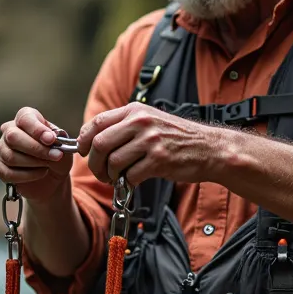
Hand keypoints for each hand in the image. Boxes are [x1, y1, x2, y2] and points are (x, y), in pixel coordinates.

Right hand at [0, 107, 75, 202]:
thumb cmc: (56, 157)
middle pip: (13, 136)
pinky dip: (27, 176)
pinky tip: (39, 174)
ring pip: (10, 156)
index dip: (37, 129)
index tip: (51, 139)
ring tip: (48, 166)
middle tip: (55, 156)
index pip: (25, 118)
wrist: (52, 177)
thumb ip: (59, 141)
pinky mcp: (0, 166)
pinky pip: (8, 173)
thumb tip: (49, 139)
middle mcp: (9, 130)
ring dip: (34, 163)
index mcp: (26, 119)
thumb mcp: (63, 147)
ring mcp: (2, 148)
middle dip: (36, 149)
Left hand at [77, 103, 225, 185]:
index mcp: (134, 110)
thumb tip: (91, 140)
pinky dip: (127, 183)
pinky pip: (131, 176)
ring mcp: (151, 141)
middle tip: (100, 172)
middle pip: (99, 143)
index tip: (83, 152)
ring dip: (110, 175)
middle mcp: (141, 122)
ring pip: (113, 162)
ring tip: (117, 179)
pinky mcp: (159, 160)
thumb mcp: (149, 119)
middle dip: (94, 162)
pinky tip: (133, 182)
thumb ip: (123, 126)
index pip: (97, 122)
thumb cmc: (176, 137)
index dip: (83, 140)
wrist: (209, 148)